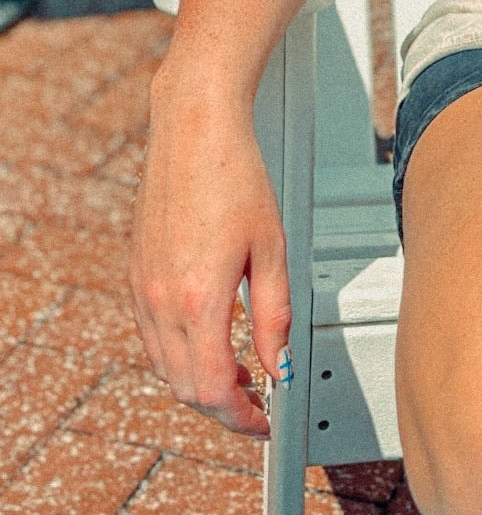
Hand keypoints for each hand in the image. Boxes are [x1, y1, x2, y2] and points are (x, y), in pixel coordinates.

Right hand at [129, 83, 289, 436]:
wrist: (195, 130)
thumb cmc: (236, 175)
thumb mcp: (272, 248)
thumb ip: (274, 313)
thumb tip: (276, 363)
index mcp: (198, 298)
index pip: (211, 388)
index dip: (240, 415)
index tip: (263, 419)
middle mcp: (161, 300)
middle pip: (184, 386)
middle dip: (222, 405)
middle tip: (257, 403)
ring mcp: (143, 288)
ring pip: (164, 366)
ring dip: (199, 382)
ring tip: (239, 374)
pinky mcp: (137, 273)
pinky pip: (152, 335)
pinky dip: (179, 353)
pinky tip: (209, 340)